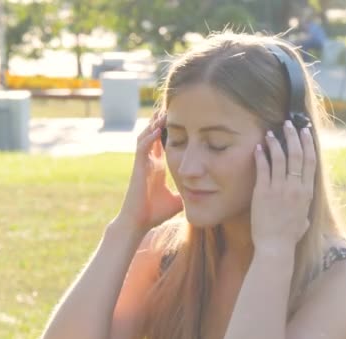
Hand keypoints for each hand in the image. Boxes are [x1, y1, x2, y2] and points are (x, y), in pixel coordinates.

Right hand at [115, 112, 182, 232]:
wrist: (139, 223)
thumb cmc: (156, 213)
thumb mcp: (179, 198)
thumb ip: (190, 191)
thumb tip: (207, 192)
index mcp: (158, 166)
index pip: (164, 142)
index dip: (171, 130)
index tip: (183, 119)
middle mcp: (150, 161)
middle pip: (154, 135)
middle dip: (161, 122)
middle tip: (172, 108)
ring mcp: (143, 163)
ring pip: (146, 137)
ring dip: (153, 125)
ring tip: (163, 113)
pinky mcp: (138, 168)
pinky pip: (142, 148)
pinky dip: (148, 138)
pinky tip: (156, 129)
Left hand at [250, 120, 316, 249]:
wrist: (275, 246)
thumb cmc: (289, 236)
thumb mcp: (303, 220)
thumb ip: (305, 209)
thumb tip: (306, 208)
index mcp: (307, 192)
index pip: (310, 161)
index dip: (308, 143)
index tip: (306, 131)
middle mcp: (295, 187)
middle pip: (297, 154)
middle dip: (293, 136)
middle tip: (288, 124)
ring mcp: (279, 189)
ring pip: (279, 157)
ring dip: (275, 142)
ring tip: (270, 132)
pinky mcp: (263, 192)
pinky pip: (262, 168)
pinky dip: (260, 156)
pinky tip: (258, 147)